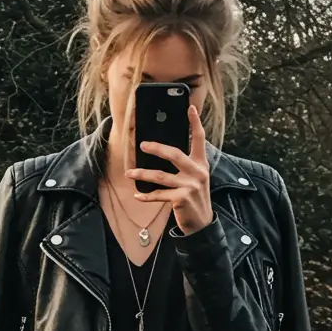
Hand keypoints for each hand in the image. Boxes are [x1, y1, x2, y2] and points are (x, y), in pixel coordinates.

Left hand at [125, 103, 213, 235]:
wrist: (202, 222)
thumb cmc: (194, 197)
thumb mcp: (195, 178)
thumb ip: (185, 165)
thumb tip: (162, 152)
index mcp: (201, 164)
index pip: (199, 139)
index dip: (195, 122)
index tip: (190, 108)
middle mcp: (197, 172)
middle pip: (174, 154)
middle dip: (156, 148)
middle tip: (142, 145)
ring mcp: (190, 186)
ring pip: (161, 176)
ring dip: (142, 174)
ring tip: (129, 173)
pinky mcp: (181, 199)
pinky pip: (159, 194)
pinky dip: (147, 196)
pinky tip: (137, 194)